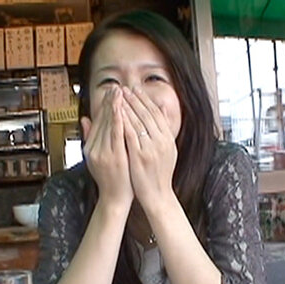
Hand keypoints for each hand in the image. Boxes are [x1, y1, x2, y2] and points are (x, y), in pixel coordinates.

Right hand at [81, 87, 132, 207]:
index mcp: (91, 147)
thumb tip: (84, 119)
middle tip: (116, 86)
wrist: (115, 198)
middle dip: (110, 102)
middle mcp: (94, 148)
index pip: (98, 121)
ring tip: (120, 92)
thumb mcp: (97, 157)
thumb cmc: (112, 178)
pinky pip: (116, 134)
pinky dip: (119, 120)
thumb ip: (91, 138)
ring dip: (114, 106)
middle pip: (102, 120)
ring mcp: (103, 152)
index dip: (104, 105)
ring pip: (109, 124)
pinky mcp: (114, 157)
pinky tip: (123, 109)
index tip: (111, 92)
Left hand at [121, 86, 177, 210]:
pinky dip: (123, 122)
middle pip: (147, 114)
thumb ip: (164, 131)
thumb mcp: (167, 151)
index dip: (145, 100)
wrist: (158, 196)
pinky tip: (116, 114)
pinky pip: (130, 135)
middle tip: (125, 88)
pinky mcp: (140, 156)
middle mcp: (162, 141)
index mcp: (168, 139)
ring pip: (138, 122)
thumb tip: (162, 110)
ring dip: (127, 107)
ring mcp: (151, 149)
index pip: (156, 113)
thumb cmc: (159, 175)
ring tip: (118, 96)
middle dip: (135, 99)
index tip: (136, 89)